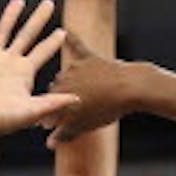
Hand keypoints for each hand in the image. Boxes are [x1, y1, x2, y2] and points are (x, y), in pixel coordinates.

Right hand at [0, 0, 78, 135]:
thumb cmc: (3, 121)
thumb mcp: (32, 111)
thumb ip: (54, 102)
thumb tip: (77, 99)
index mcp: (24, 73)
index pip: (42, 52)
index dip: (52, 42)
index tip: (63, 32)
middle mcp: (9, 62)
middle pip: (26, 35)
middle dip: (38, 19)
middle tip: (49, 4)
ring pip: (3, 31)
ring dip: (11, 16)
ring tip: (19, 1)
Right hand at [43, 31, 143, 146]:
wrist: (129, 88)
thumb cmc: (105, 109)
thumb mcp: (83, 126)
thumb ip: (64, 134)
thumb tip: (49, 143)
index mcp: (57, 95)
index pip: (46, 108)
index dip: (49, 118)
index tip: (51, 125)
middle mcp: (62, 78)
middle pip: (56, 90)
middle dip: (59, 100)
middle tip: (69, 112)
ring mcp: (76, 67)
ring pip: (67, 75)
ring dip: (69, 83)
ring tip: (79, 95)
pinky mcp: (90, 58)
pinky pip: (78, 46)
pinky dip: (72, 39)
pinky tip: (67, 31)